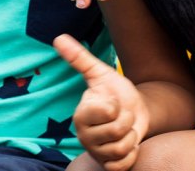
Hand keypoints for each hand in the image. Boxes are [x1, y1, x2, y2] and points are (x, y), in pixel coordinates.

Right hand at [54, 34, 148, 170]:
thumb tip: (58, 38)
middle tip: (122, 116)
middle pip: (115, 132)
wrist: (136, 113)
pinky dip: (131, 155)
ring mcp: (96, 153)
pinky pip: (121, 166)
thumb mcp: (101, 73)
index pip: (106, 112)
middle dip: (127, 121)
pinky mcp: (108, 165)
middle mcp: (84, 137)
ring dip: (131, 138)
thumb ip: (79, 58)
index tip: (112, 102)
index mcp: (80, 115)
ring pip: (120, 150)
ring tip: (126, 130)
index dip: (116, 106)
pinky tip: (129, 145)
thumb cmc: (116, 92)